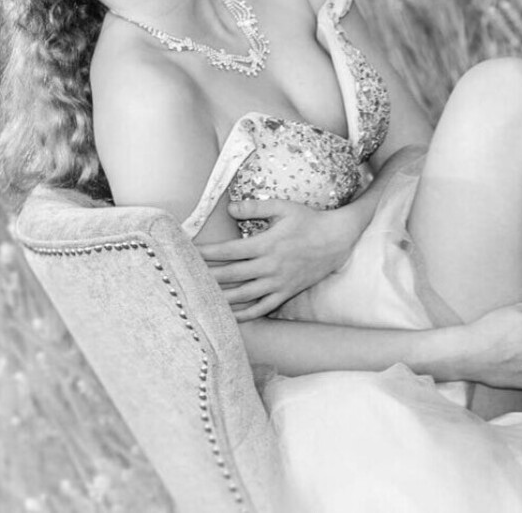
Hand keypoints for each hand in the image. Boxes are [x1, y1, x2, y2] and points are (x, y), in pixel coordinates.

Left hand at [198, 198, 364, 321]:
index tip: (188, 252)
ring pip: (243, 296)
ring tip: (200, 298)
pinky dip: (244, 313)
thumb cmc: (308, 220)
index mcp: (266, 244)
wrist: (336, 239)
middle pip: (230, 275)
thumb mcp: (282, 207)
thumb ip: (254, 208)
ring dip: (220, 297)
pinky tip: (229, 314)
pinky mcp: (286, 292)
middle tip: (186, 277)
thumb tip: (229, 208)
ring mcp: (278, 282)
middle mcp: (270, 266)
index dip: (206, 253)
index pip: (228, 251)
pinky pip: (262, 307)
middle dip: (206, 276)